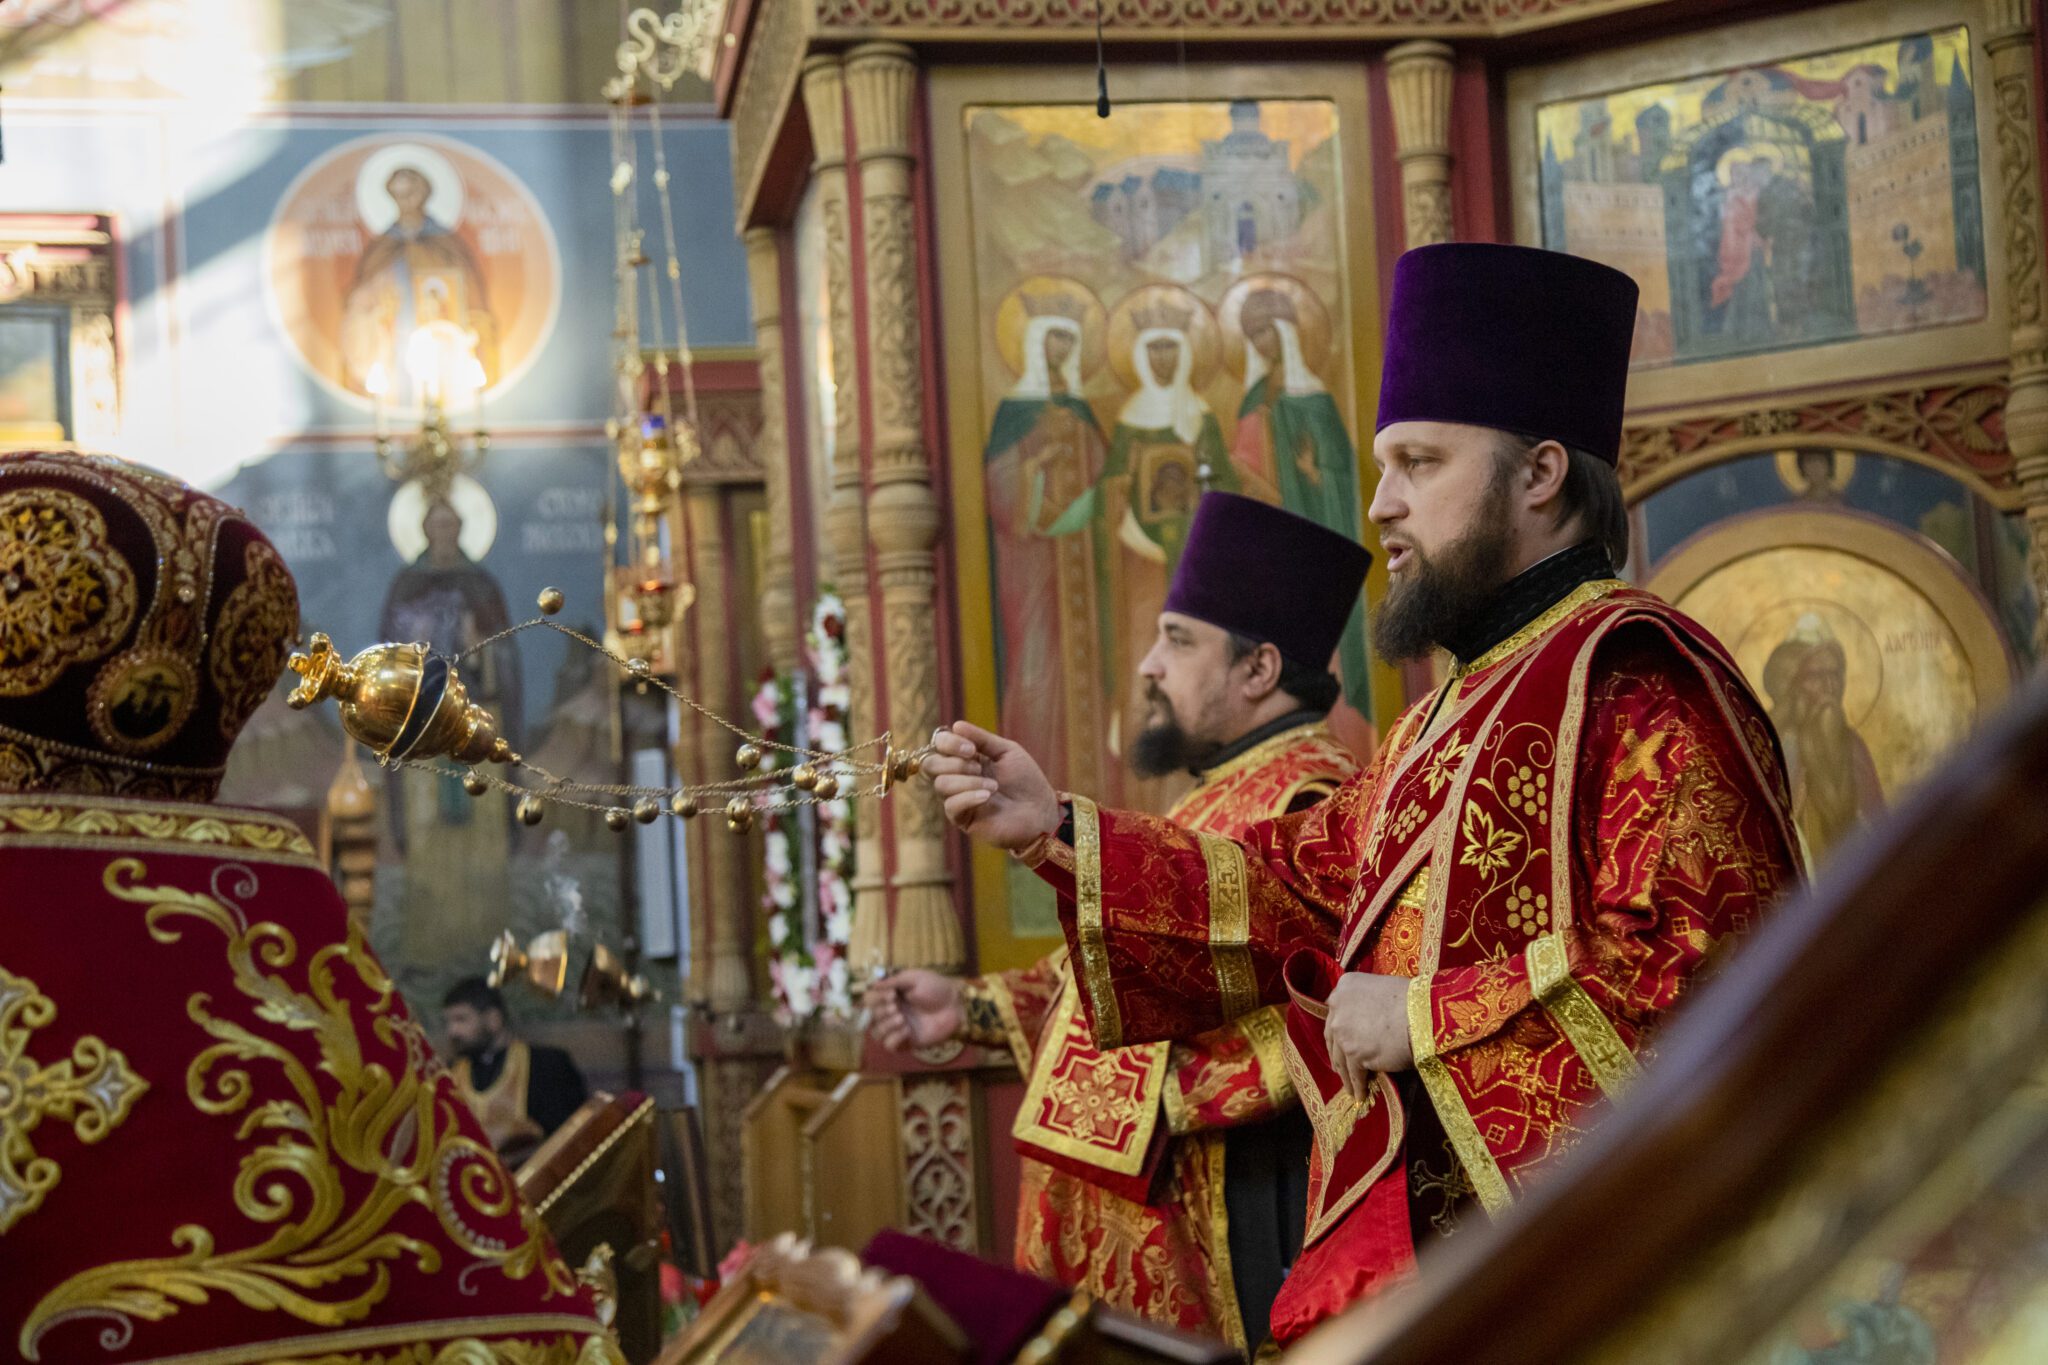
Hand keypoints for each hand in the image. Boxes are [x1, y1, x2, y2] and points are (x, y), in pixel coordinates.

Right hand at [868, 970, 964, 1051]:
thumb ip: (892, 981)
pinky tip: (907, 1030)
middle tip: (897, 1007)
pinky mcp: (908, 1042)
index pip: (869, 1001)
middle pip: (871, 1018)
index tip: (891, 995)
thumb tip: (872, 985)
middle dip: (881, 1011)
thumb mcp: (914, 978)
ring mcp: (899, 1028)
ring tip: (901, 1018)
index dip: (875, 999)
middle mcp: (892, 1012)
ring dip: (886, 1025)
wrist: (955, 1006)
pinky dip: (894, 1038)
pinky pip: (890, 1046)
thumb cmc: (937, 988)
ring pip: (877, 1033)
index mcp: (891, 996)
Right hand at [922, 721, 1060, 851]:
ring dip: (967, 782)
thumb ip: (982, 739)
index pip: (939, 745)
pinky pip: (951, 806)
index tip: (971, 749)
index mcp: (966, 758)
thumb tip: (956, 725)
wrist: (1041, 810)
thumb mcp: (1007, 751)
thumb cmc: (1026, 780)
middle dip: (954, 763)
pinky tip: (987, 797)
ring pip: (941, 784)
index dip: (949, 743)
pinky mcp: (962, 819)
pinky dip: (968, 797)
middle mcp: (957, 777)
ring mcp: (958, 798)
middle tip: (979, 767)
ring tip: (993, 786)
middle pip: (931, 765)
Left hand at [1324, 972, 1413, 1100]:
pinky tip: (1360, 1095)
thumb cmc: (1412, 1000)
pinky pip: (1354, 1074)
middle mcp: (1337, 1007)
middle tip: (1341, 1068)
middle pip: (1332, 1036)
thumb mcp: (1382, 989)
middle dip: (1337, 1054)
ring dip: (1345, 1076)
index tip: (1341, 1041)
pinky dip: (1358, 1086)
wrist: (1424, 1014)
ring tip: (1350, 1088)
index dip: (1340, 1030)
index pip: (1337, 1012)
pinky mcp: (1354, 1053)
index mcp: (1345, 987)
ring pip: (1341, 1059)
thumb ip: (1367, 1003)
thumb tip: (1367, 1022)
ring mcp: (1343, 1031)